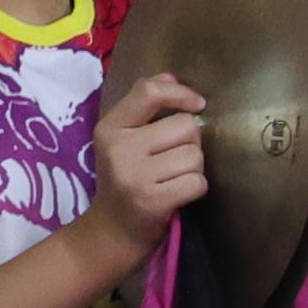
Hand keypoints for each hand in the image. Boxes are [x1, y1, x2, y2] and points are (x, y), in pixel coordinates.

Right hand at [87, 73, 211, 252]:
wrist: (111, 232)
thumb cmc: (126, 182)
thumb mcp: (123, 141)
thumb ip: (145, 108)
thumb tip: (171, 75)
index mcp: (110, 128)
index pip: (149, 91)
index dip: (181, 93)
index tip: (197, 104)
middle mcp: (118, 148)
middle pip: (186, 126)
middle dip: (191, 143)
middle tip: (173, 162)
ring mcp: (134, 175)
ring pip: (195, 156)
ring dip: (194, 169)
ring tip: (173, 179)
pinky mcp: (152, 200)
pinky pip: (197, 182)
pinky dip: (196, 189)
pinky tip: (178, 195)